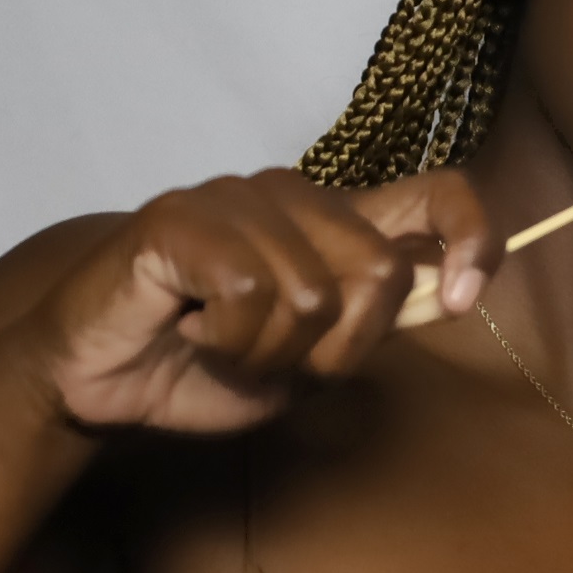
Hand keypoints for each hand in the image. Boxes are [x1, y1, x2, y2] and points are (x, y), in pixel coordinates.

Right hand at [14, 168, 499, 434]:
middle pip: (380, 271)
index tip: (461, 301)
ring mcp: (236, 197)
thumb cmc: (205, 366)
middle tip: (273, 359)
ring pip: (314, 294)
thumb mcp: (311, 363)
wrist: (100, 381)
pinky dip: (226, 340)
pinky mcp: (182, 217)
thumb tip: (444, 295)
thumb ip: (375, 326)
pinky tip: (189, 330)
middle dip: (337, 349)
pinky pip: (250, 293)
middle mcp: (294, 194)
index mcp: (338, 222)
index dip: (472, 237)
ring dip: (269, 352)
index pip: (438, 192)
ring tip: (219, 342)